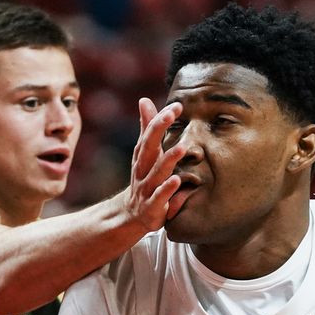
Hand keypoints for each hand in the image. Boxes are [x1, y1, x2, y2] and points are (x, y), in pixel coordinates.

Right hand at [122, 98, 191, 230]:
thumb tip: (144, 100)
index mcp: (142, 155)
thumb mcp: (144, 153)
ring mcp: (146, 188)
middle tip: (171, 114)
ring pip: (157, 172)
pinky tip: (177, 181)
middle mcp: (142, 169)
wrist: (132, 215)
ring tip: (182, 148)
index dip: (160, 119)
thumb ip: (147, 128)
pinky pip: (159, 197)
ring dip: (169, 159)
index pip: (150, 133)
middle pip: (148, 147)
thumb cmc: (144, 178)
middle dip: (158, 130)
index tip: (176, 106)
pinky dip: (167, 189)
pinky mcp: (152, 207)